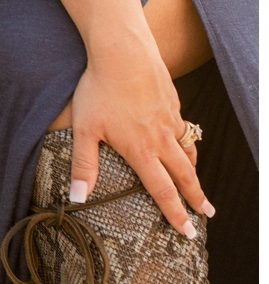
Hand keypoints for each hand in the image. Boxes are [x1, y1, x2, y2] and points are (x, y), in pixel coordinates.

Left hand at [67, 41, 212, 233]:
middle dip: (196, 198)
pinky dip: (189, 143)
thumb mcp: (84, 129)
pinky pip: (185, 129)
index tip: (187, 232)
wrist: (123, 52)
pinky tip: (184, 144)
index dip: (175, 214)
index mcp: (141, 150)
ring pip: (188, 152)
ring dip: (194, 171)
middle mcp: (162, 139)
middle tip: (206, 215)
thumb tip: (77, 198)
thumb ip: (83, 165)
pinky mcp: (173, 103)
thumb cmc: (98, 89)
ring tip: (197, 185)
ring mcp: (171, 120)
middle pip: (184, 175)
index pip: (163, 191)